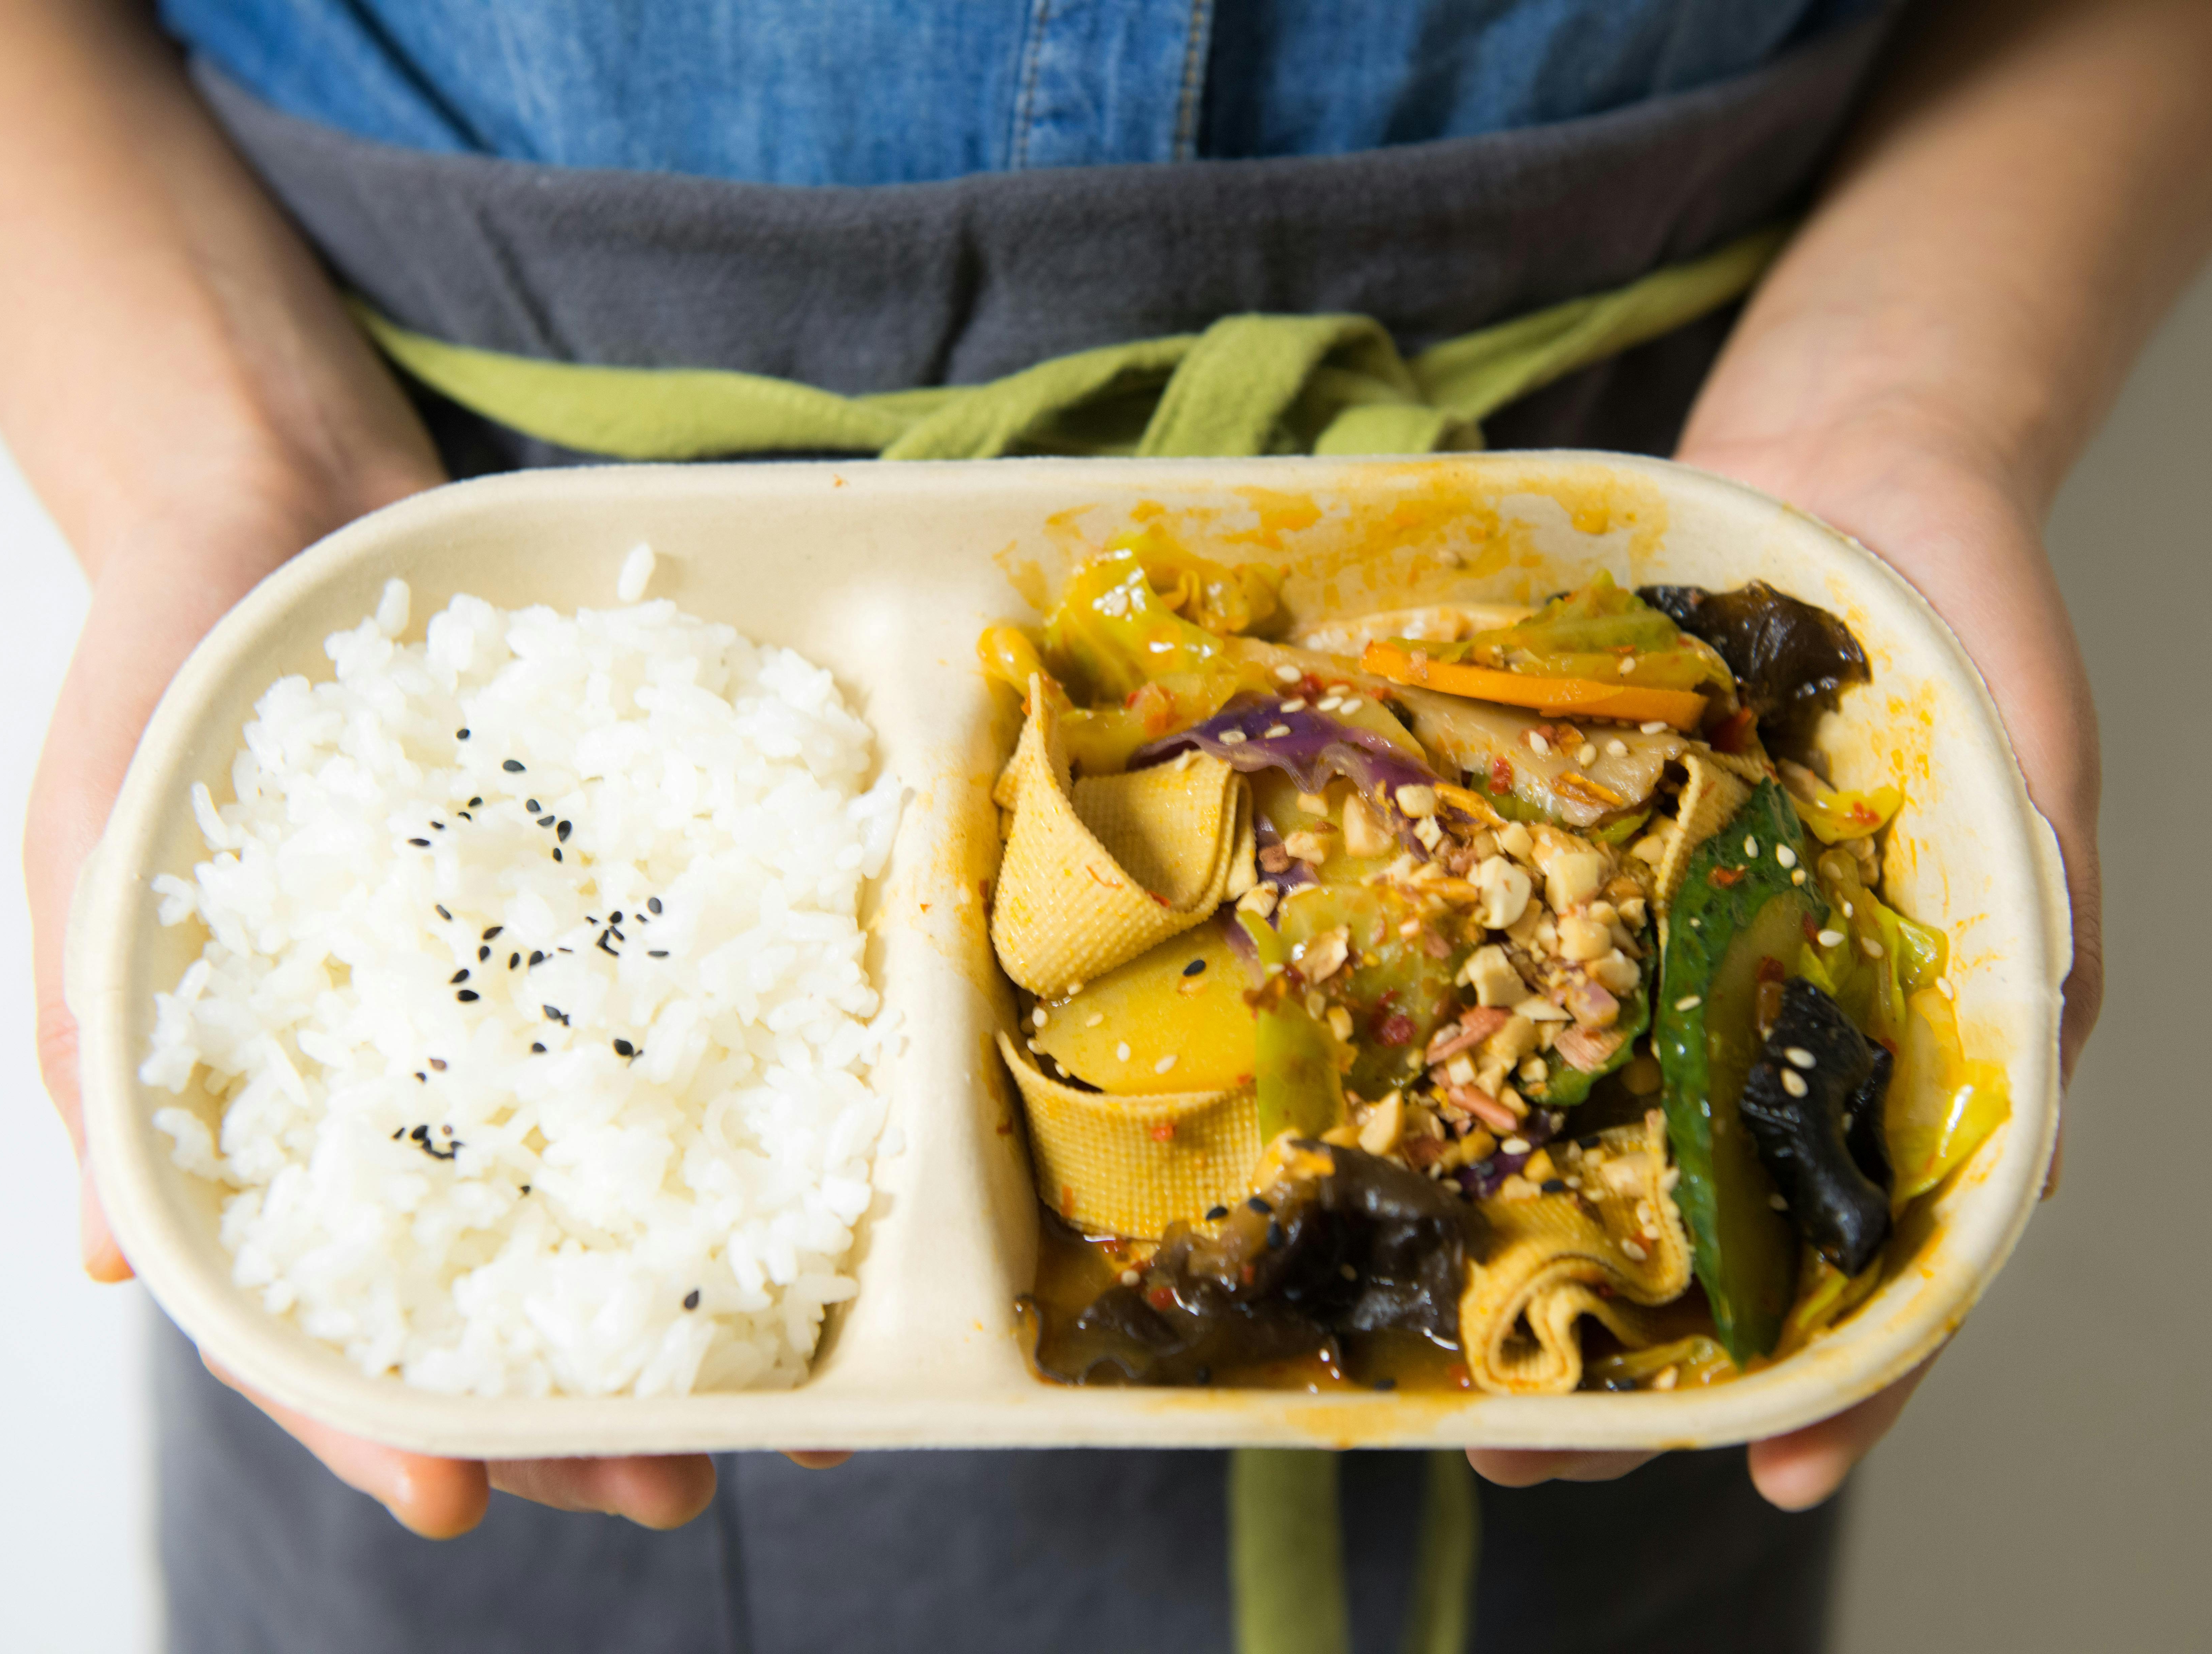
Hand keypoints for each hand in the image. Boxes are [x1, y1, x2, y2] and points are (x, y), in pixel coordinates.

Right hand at [20, 452, 826, 1537]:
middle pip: (493, 1282)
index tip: (459, 1502)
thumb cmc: (160, 686)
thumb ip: (94, 1053)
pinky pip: (682, 1027)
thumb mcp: (95, 861)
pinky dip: (746, 1106)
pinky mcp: (602, 915)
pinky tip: (821, 1177)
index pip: (310, 1308)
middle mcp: (414, 1078)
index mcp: (271, 1104)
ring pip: (608, 1188)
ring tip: (785, 1392)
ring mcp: (519, 1005)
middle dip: (576, 1404)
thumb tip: (112, 1267)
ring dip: (692, 1298)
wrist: (279, 497)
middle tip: (682, 1483)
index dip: (373, 1413)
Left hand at [1471, 409, 2101, 1509]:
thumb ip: (2027, 896)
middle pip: (1706, 1244)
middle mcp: (1775, 1030)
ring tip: (1423, 1360)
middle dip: (1619, 1362)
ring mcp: (1668, 969)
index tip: (1775, 1476)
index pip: (1887, 1253)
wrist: (1842, 473)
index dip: (1844, 1377)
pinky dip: (1455, 1085)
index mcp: (1906, 1039)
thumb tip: (2033, 1029)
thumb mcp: (2028, 752)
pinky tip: (1385, 1156)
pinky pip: (1509, 1002)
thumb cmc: (1963, 621)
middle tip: (1511, 1452)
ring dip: (1512, 1263)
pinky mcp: (1580, 891)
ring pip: (1589, 1155)